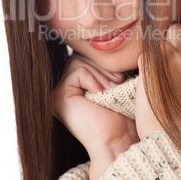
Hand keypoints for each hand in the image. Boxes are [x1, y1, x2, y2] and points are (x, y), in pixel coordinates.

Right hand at [52, 53, 137, 179]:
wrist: (118, 139)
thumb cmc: (121, 113)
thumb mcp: (112, 83)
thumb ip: (103, 65)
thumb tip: (106, 40)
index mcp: (75, 85)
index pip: (83, 56)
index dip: (102, 62)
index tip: (120, 78)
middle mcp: (64, 88)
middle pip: (79, 56)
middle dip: (102, 66)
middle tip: (118, 81)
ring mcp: (58, 93)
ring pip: (77, 61)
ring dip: (99, 73)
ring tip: (111, 89)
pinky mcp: (58, 97)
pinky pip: (76, 71)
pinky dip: (92, 79)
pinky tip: (100, 94)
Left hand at [135, 4, 180, 138]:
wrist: (170, 133)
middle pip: (176, 27)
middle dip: (169, 36)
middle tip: (167, 54)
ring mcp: (171, 56)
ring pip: (157, 38)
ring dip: (156, 50)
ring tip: (159, 74)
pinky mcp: (150, 62)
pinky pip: (144, 51)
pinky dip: (145, 62)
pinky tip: (150, 80)